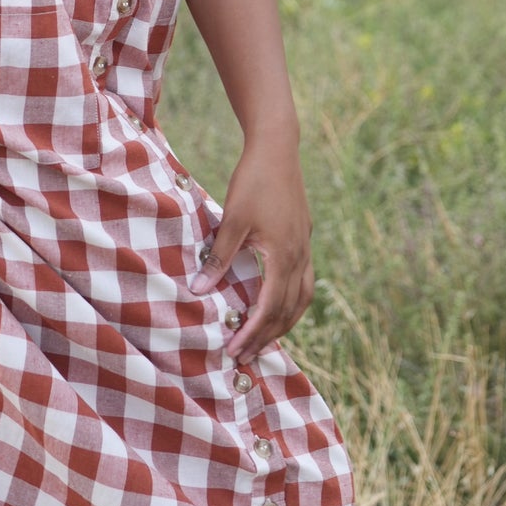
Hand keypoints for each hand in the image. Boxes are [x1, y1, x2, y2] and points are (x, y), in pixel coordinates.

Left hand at [187, 136, 313, 365]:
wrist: (277, 149)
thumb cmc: (253, 181)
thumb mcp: (232, 220)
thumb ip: (219, 258)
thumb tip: (200, 291)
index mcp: (284, 255)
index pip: (270, 307)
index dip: (253, 333)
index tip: (235, 351)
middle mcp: (300, 256)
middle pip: (288, 310)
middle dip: (267, 336)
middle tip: (245, 356)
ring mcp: (306, 247)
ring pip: (301, 299)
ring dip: (283, 322)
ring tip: (264, 340)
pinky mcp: (303, 239)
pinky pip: (303, 282)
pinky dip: (291, 302)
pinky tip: (277, 304)